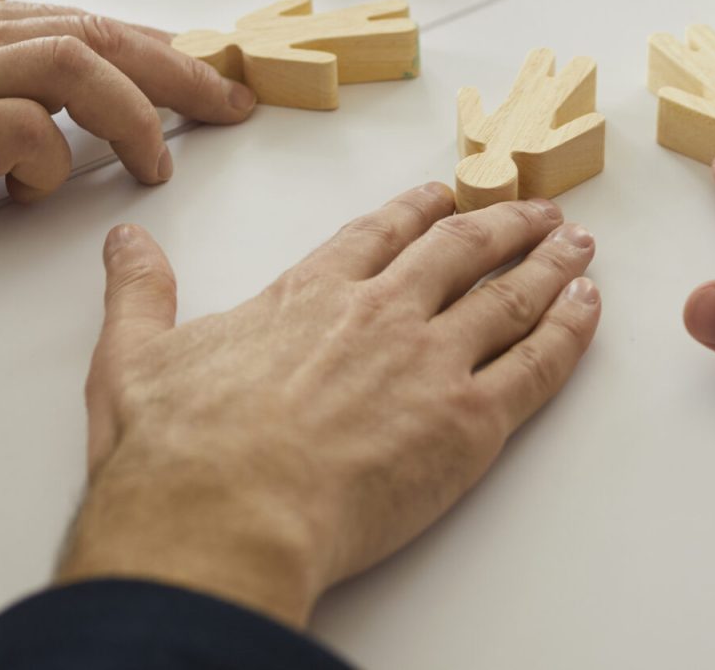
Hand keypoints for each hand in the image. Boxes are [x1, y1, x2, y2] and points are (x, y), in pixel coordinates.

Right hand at [0, 0, 255, 243]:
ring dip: (133, 113)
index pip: (84, 19)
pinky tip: (32, 192)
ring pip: (78, 65)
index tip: (206, 69)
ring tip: (159, 163)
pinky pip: (21, 132)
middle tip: (233, 106)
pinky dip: (46, 162)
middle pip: (103, 34)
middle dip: (181, 69)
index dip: (155, 42)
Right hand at [61, 187, 600, 625]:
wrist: (223, 518)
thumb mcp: (135, 356)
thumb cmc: (178, 452)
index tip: (443, 196)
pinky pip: (536, 365)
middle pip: (460, 250)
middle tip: (538, 209)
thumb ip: (141, 293)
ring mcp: (430, 361)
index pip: (378, 235)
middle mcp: (380, 312)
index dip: (417, 211)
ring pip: (508, 296)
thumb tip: (126, 245)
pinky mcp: (468, 422)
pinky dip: (569, 332)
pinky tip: (588, 310)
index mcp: (309, 293)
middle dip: (504, 224)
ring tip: (579, 245)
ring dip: (550, 265)